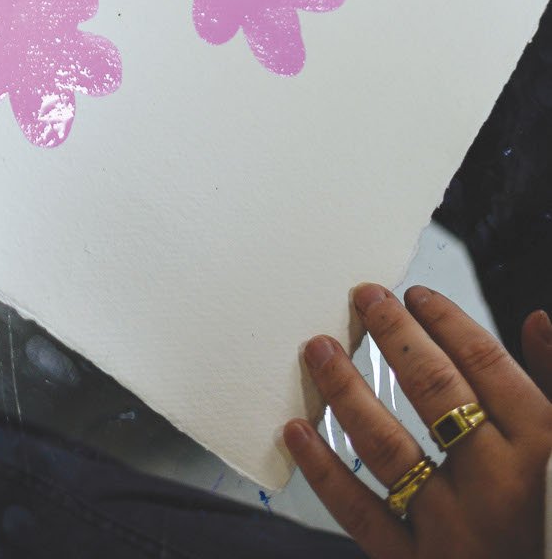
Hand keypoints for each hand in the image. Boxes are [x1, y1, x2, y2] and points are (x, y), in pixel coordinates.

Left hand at [285, 284, 551, 556]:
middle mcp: (497, 486)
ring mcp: (454, 529)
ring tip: (319, 349)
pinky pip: (361, 513)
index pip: (485, 364)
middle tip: (364, 297)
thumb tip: (537, 320)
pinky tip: (296, 431)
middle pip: (434, 391)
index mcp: (541, 450)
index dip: (447, 320)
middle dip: (394, 335)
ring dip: (346, 390)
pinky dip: (323, 470)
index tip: (416, 294)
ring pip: (387, 445)